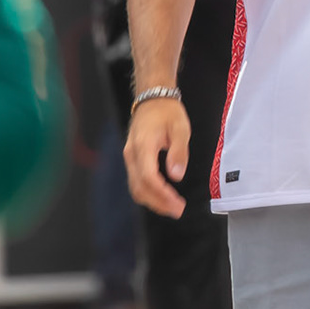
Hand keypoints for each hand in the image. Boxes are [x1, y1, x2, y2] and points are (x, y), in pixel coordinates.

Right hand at [124, 98, 188, 218]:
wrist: (152, 98)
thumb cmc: (167, 112)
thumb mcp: (180, 129)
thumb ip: (179, 153)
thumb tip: (176, 176)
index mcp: (143, 145)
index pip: (149, 178)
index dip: (162, 195)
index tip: (177, 204)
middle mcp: (132, 154)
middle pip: (139, 187)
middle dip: (158, 203)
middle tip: (177, 210)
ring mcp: (129, 157)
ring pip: (135, 187)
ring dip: (152, 201)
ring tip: (171, 207)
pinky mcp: (131, 158)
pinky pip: (135, 181)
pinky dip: (147, 193)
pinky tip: (161, 197)